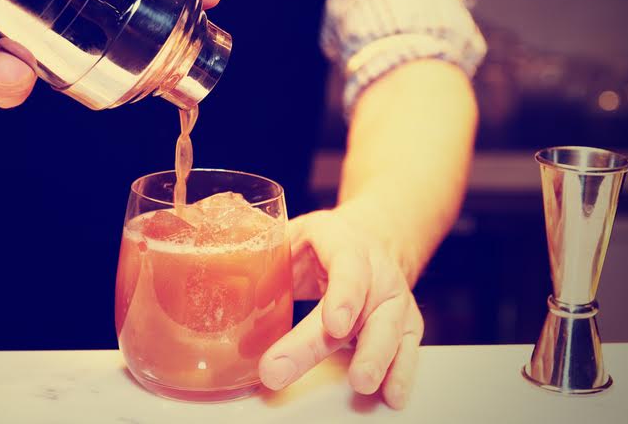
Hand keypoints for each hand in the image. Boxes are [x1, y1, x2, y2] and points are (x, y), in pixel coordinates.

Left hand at [258, 206, 423, 408]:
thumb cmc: (321, 243)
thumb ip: (262, 254)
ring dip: (377, 357)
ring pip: (390, 327)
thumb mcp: (291, 235)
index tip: (334, 324)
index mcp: (342, 240)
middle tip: (307, 367)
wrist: (369, 238)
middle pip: (362, 305)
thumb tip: (219, 282)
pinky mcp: (404, 322)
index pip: (348, 263)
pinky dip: (401, 372)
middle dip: (333, 340)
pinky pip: (408, 347)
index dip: (344, 294)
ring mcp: (393, 296)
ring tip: (361, 382)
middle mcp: (375, 268)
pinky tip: (392, 394)